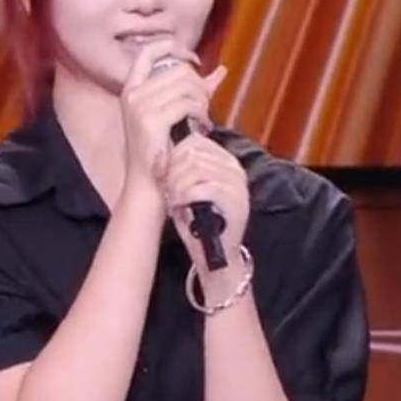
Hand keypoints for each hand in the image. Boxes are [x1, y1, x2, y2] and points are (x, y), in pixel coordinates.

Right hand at [119, 44, 223, 192]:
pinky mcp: (151, 120)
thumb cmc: (163, 150)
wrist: (150, 185)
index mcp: (132, 88)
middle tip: (204, 106)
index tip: (193, 60)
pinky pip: (188, 103)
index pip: (149, 51)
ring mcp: (140, 106)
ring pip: (186, 85)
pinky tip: (203, 127)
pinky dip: (202, 114)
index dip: (173, 48)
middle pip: (178, 69)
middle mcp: (133, 94)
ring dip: (203, 102)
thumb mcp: (175, 115)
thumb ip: (195, 90)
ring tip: (203, 119)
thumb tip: (221, 71)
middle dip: (199, 85)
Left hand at [161, 134, 250, 276]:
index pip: (194, 142)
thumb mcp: (186, 190)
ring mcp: (238, 185)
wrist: (215, 258)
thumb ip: (178, 169)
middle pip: (192, 153)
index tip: (163, 176)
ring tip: (173, 201)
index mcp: (225, 161)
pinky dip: (184, 196)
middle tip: (168, 192)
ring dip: (176, 186)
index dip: (172, 156)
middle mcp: (235, 169)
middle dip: (172, 172)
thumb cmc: (198, 223)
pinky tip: (178, 207)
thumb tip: (161, 153)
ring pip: (195, 168)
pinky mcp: (236, 202)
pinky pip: (203, 187)